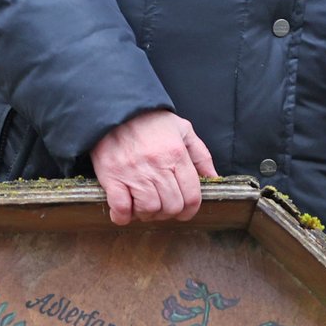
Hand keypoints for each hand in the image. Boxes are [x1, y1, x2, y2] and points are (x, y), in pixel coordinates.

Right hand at [90, 110, 216, 224]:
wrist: (115, 109)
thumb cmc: (150, 120)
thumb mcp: (183, 130)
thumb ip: (201, 155)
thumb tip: (213, 177)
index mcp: (177, 155)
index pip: (191, 197)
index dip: (190, 211)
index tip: (184, 212)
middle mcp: (157, 167)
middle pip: (171, 206)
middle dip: (169, 212)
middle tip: (163, 207)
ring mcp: (134, 173)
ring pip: (149, 209)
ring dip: (148, 214)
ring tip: (144, 206)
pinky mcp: (112, 176)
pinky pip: (120, 207)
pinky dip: (123, 216)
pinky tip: (125, 212)